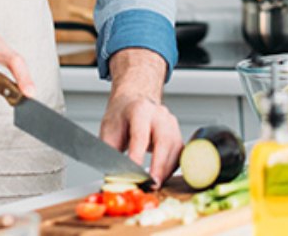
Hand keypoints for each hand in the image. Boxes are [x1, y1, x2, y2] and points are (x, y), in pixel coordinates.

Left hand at [100, 49, 182, 186]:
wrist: (134, 101)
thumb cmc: (121, 116)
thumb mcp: (108, 130)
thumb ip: (111, 152)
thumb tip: (113, 175)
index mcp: (139, 110)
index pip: (140, 134)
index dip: (137, 155)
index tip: (134, 174)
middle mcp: (159, 114)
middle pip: (164, 140)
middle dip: (159, 165)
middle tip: (152, 184)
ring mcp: (171, 123)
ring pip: (175, 149)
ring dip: (166, 170)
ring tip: (154, 185)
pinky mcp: (177, 134)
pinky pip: (179, 154)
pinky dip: (171, 168)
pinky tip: (161, 177)